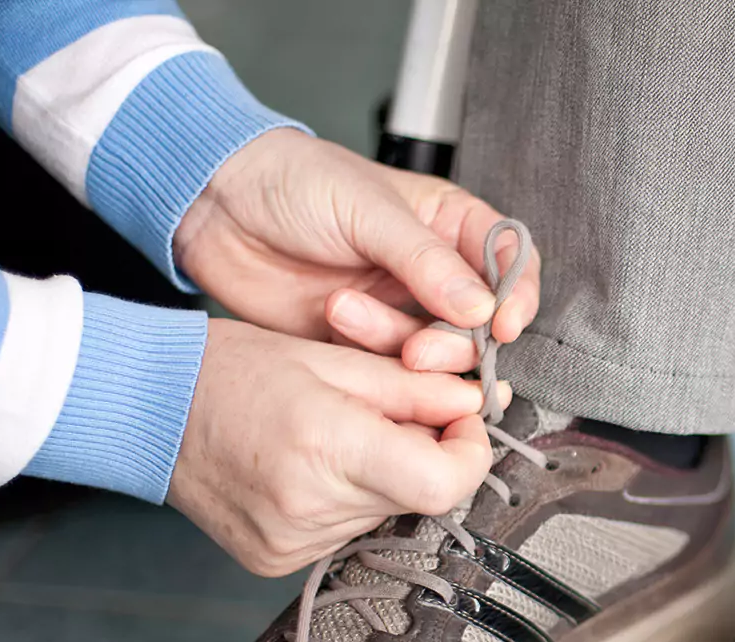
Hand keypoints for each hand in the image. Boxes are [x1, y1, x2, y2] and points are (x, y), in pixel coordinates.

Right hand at [169, 318, 508, 575]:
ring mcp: (292, 543)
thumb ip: (414, 386)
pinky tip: (310, 466)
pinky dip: (346, 498)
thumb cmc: (228, 368)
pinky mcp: (276, 560)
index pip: (443, 485)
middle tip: (395, 412)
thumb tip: (477, 402)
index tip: (464, 421)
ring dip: (383, 475)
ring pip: (384, 513)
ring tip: (338, 434)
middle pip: (416, 496)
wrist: (140, 406)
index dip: (471, 454)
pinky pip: (345, 531)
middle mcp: (310, 507)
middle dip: (423, 453)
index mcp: (327, 447)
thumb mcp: (332, 356)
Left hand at [173, 129, 539, 367]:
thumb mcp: (368, 210)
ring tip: (345, 310)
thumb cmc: (294, 182)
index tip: (504, 324)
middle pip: (479, 325)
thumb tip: (482, 309)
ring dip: (397, 343)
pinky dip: (368, 355)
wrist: (217, 206)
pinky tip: (334, 320)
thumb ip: (427, 262)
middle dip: (454, 342)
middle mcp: (433, 271)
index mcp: (449, 224)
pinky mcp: (363, 341)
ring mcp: (399, 309)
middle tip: (419, 348)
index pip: (511, 264)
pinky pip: (388, 367)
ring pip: (436, 352)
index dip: (517, 297)